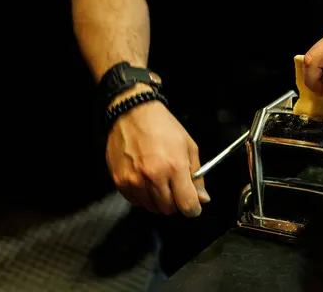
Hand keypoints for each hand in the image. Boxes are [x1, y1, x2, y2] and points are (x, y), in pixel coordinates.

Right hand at [106, 86, 209, 215]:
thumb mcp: (189, 147)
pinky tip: (145, 180)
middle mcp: (153, 177)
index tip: (194, 206)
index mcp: (174, 167)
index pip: (187, 205)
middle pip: (169, 209)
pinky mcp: (120, 182)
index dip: (193, 209)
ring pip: (152, 208)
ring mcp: (134, 181)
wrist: (133, 113)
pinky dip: (143, 197)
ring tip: (159, 180)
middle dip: (176, 202)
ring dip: (159, 200)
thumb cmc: (164, 127)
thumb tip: (202, 199)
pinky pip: (136, 202)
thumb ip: (197, 176)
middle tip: (175, 187)